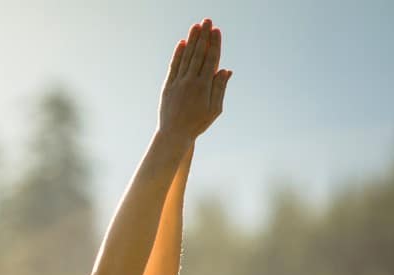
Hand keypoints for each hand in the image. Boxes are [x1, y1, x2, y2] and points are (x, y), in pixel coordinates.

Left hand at [159, 18, 231, 140]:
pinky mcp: (168, 86)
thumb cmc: (197, 124)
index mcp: (204, 86)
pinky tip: (182, 43)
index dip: (214, 44)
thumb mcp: (215, 109)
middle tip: (207, 21)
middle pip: (198, 54)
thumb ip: (220, 88)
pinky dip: (178, 54)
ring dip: (191, 41)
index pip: (211, 60)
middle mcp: (190, 82)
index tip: (217, 30)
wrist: (174, 135)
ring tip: (196, 27)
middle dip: (203, 36)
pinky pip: (173, 67)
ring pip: (186, 57)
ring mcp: (177, 83)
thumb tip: (225, 69)